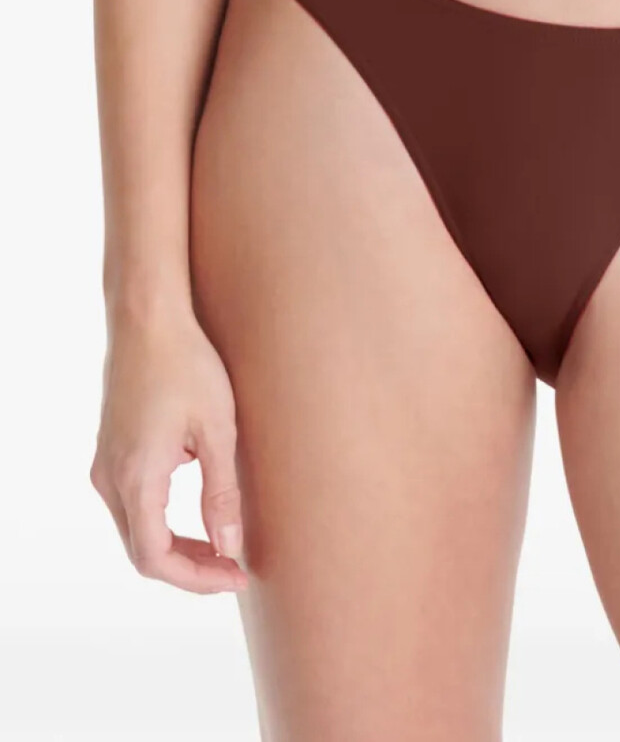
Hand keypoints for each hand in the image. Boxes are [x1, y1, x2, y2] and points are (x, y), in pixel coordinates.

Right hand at [90, 304, 247, 592]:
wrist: (148, 318)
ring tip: (223, 547)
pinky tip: (199, 511)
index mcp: (136, 478)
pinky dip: (163, 521)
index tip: (235, 576)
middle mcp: (110, 478)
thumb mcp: (217, 429)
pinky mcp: (111, 451)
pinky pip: (132, 505)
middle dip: (190, 566)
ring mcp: (105, 464)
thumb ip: (222, 492)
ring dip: (176, 545)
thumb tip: (229, 547)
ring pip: (135, 529)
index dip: (196, 578)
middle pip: (143, 550)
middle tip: (235, 567)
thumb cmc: (188, 365)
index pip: (156, 558)